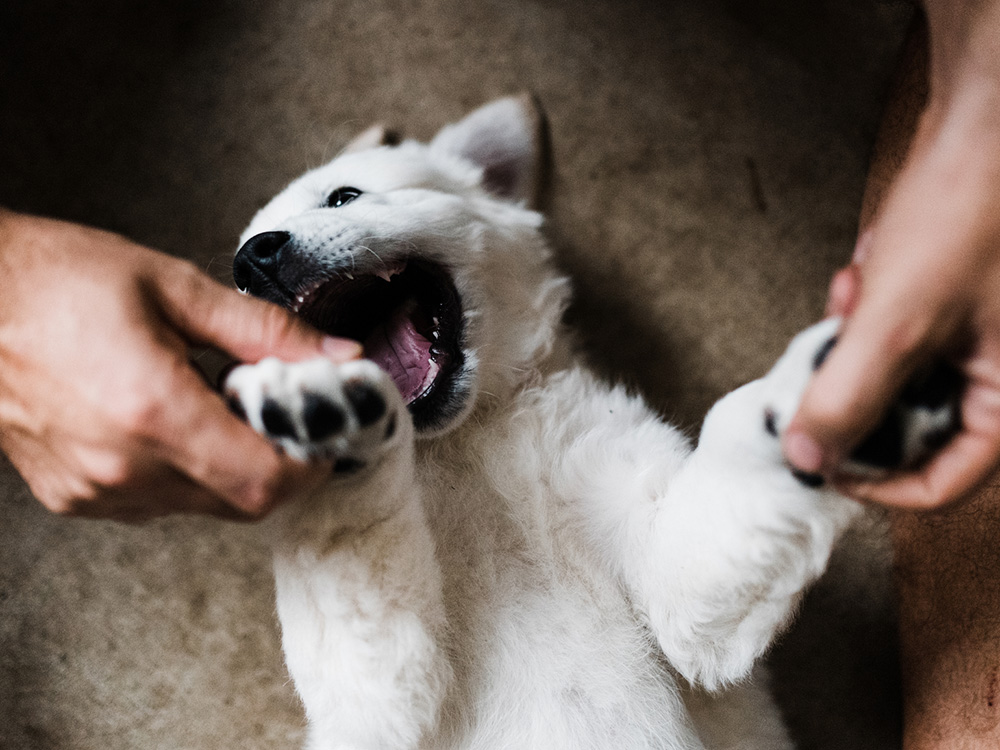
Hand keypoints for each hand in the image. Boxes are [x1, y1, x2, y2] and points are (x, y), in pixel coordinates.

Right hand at [0, 210, 361, 521]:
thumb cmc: (57, 280)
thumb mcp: (176, 288)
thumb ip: (267, 330)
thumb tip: (338, 356)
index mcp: (153, 412)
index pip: (265, 481)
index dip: (311, 461)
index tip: (322, 426)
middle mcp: (123, 467)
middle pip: (244, 503)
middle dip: (278, 462)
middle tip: (274, 408)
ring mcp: (93, 491)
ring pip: (203, 506)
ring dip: (232, 467)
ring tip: (214, 404)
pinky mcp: (73, 496)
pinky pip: (158, 503)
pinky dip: (185, 473)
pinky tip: (172, 421)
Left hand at [784, 0, 999, 508]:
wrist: (981, 128)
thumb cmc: (966, 218)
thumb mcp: (895, 323)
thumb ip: (847, 398)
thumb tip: (806, 461)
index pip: (940, 486)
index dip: (873, 484)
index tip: (818, 459)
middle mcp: (988, 380)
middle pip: (902, 432)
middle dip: (855, 392)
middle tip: (833, 352)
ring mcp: (964, 347)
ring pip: (883, 384)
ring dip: (852, 348)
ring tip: (856, 294)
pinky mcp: (938, 314)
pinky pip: (882, 340)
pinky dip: (861, 316)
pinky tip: (861, 276)